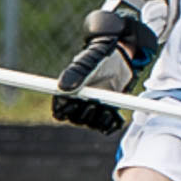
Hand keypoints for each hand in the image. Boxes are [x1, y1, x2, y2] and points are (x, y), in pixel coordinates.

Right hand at [50, 9, 159, 133]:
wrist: (121, 56)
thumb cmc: (100, 55)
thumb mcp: (89, 62)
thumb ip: (76, 73)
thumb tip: (62, 89)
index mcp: (68, 91)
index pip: (60, 111)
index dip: (65, 112)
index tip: (77, 104)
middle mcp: (79, 102)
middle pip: (76, 119)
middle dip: (85, 114)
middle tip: (95, 103)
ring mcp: (94, 108)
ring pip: (91, 123)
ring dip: (98, 119)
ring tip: (106, 108)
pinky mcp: (108, 111)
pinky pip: (106, 125)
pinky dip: (111, 122)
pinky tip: (115, 114)